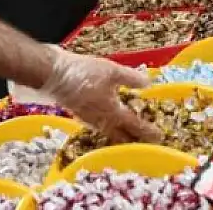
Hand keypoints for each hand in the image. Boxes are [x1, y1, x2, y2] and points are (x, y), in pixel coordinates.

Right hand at [39, 46, 160, 142]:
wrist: (54, 75)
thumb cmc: (84, 73)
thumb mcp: (112, 71)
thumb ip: (131, 79)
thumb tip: (149, 84)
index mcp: (112, 112)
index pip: (133, 125)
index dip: (147, 131)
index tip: (158, 136)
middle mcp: (101, 121)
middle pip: (121, 136)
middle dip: (134, 140)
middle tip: (146, 142)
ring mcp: (89, 119)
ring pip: (108, 133)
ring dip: (120, 135)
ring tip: (128, 135)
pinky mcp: (79, 114)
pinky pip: (98, 126)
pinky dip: (107, 127)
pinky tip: (107, 120)